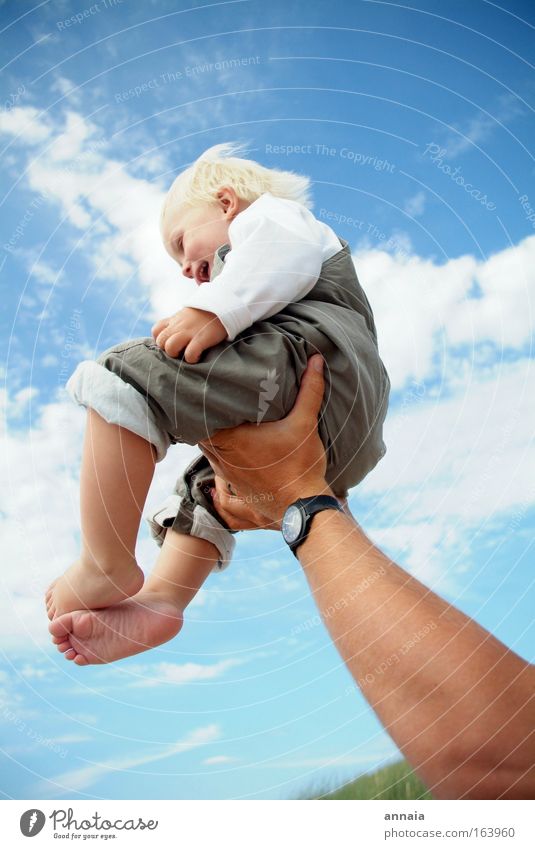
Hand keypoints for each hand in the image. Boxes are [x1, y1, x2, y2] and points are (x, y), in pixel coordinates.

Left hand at [151, 307, 226, 362]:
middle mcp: (178, 325)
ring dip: (177, 355)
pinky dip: (192, 358)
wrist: (223, 306)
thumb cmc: (206, 314)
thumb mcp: (187, 314)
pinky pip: (189, 354)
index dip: (161, 340)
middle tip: (180, 351)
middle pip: (161, 341)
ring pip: (170, 347)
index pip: (156, 331)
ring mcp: (188, 332)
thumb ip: (178, 322)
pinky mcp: (201, 338)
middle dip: (168, 350)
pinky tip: (198, 356)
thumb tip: (174, 335)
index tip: (171, 342)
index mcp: (174, 319)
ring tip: (186, 354)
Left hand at [200, 355, 331, 522]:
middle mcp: (221, 458)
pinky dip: (220, 462)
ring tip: (220, 421)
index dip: (199, 403)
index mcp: (231, 439)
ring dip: (213, 438)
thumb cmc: (300, 466)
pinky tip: (229, 457)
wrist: (302, 508)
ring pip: (208, 452)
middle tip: (212, 398)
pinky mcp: (235, 489)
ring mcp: (227, 476)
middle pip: (200, 432)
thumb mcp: (305, 424)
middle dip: (206, 417)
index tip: (203, 388)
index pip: (200, 417)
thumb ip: (309, 390)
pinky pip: (218, 473)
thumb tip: (316, 360)